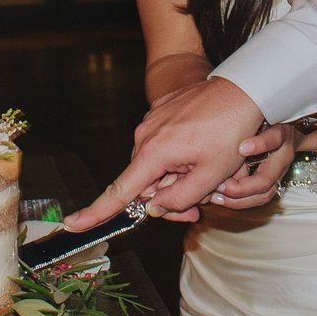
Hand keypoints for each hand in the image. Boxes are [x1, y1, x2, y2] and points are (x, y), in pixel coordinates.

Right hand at [64, 76, 263, 229]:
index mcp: (154, 153)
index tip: (72, 225)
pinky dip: (178, 158)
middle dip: (167, 200)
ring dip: (175, 178)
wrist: (244, 90)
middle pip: (143, 184)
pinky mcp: (161, 113)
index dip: (96, 213)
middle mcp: (145, 136)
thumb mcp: (211, 176)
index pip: (120, 191)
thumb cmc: (231, 132)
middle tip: (199, 207)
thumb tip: (153, 208)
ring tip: (206, 172)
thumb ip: (179, 200)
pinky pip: (162, 146)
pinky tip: (202, 152)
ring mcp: (152, 122)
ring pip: (154, 166)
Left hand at [206, 122, 300, 208]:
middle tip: (221, 186)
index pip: (275, 139)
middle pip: (267, 179)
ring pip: (264, 193)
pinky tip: (220, 198)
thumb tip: (219, 129)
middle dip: (242, 187)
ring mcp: (280, 171)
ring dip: (239, 198)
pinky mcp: (274, 181)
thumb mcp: (255, 116)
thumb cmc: (263, 120)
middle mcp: (282, 156)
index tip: (241, 148)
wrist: (283, 128)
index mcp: (279, 134)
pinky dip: (239, 201)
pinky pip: (259, 197)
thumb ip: (242, 125)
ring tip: (217, 195)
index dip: (260, 144)